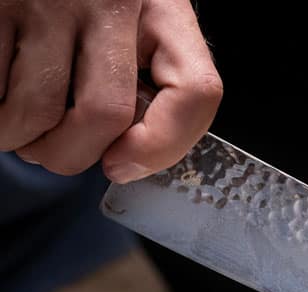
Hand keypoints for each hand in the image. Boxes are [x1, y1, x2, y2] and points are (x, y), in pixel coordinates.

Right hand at [0, 0, 221, 181]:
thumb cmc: (82, 7)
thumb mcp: (132, 27)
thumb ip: (149, 83)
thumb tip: (127, 161)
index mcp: (161, 9)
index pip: (195, 89)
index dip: (164, 145)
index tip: (122, 165)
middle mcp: (111, 2)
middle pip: (105, 115)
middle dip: (69, 155)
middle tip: (53, 148)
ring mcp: (47, 3)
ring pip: (34, 113)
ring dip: (18, 137)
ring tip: (17, 118)